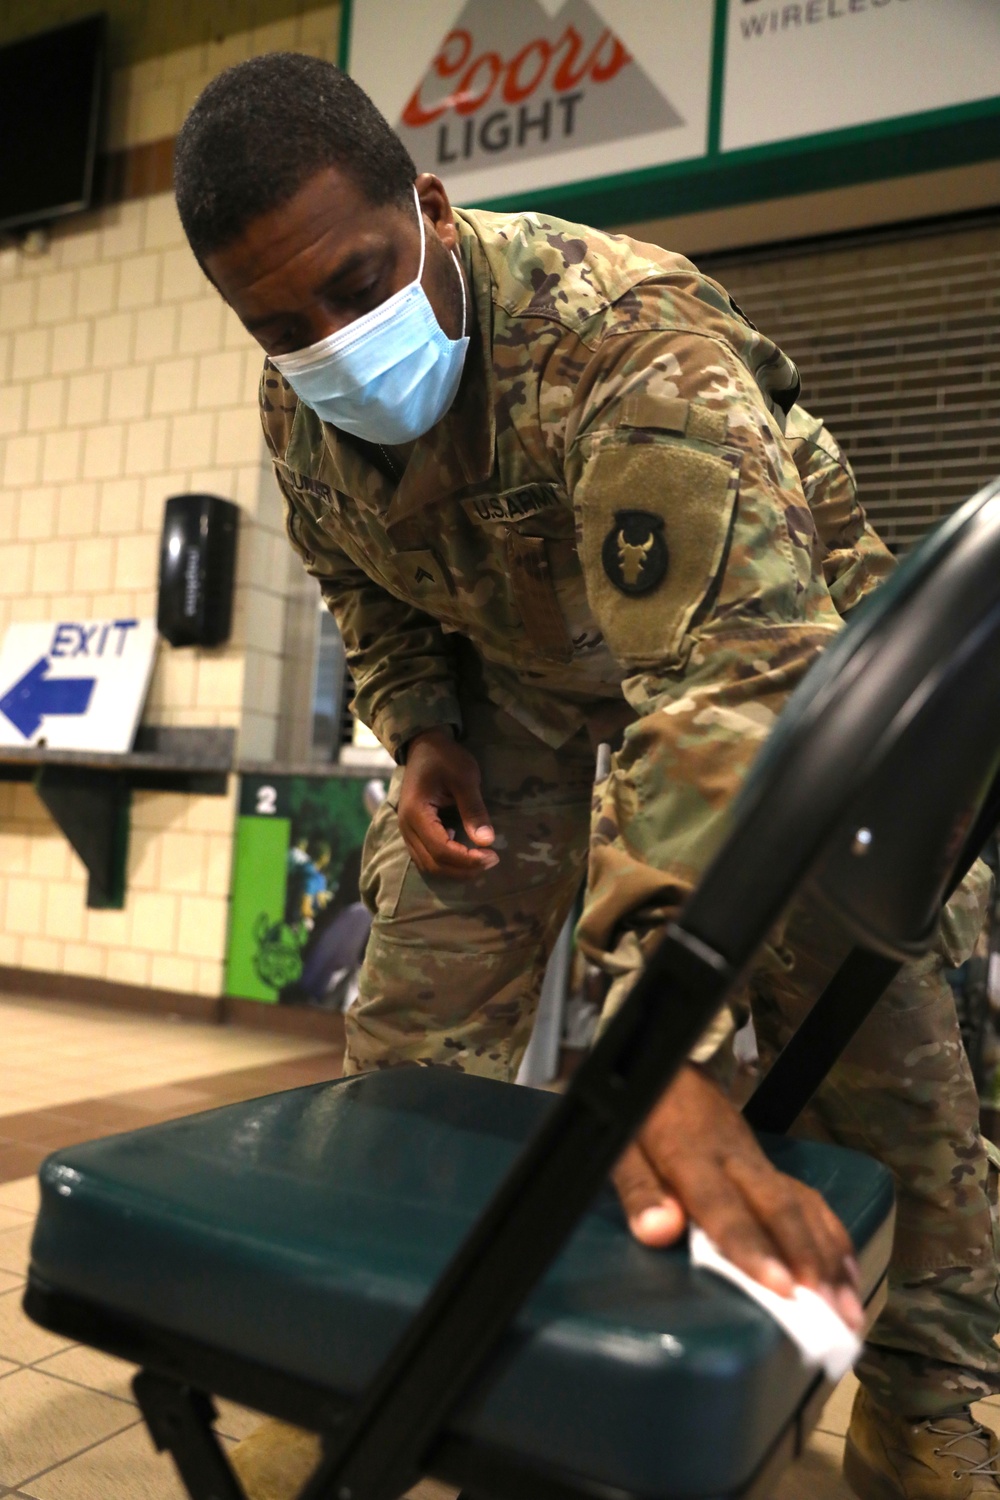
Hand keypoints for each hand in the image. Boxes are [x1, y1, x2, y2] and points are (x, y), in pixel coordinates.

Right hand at [397, 728, 497, 878]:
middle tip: (492, 860)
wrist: (424, 746)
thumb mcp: (465, 778)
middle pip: (434, 863)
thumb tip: (487, 841)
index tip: (493, 855)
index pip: (441, 849)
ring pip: (428, 865)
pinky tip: (465, 854)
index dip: (467, 859)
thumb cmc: (445, 758)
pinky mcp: (413, 832)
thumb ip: (474, 809)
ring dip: (455, 870)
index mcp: (416, 813)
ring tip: (481, 861)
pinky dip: (446, 863)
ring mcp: (406, 832)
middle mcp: (406, 828)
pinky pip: (426, 857)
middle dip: (464, 869)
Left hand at [613, 1063, 863, 1329]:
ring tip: (850, 1312)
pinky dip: (834, 1238)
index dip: (753, 1248)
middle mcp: (737, 1159)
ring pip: (804, 1206)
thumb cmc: (641, 1117)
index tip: (783, 1288)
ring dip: (830, 1259)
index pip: (724, 1206)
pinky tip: (847, 1275)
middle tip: (834, 1314)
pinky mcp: (772, 1166)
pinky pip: (810, 1200)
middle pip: (781, 1207)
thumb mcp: (621, 1146)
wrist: (669, 1070)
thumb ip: (639, 1191)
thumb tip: (659, 1232)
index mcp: (693, 1156)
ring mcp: (760, 1162)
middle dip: (811, 1262)